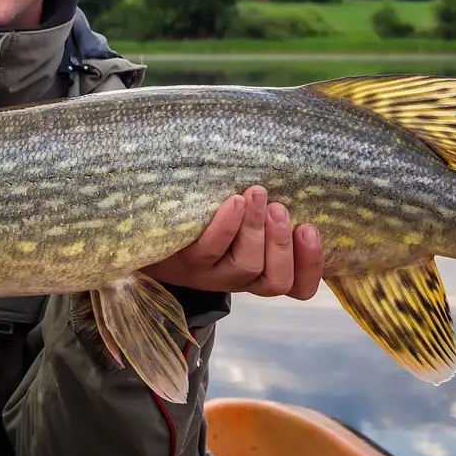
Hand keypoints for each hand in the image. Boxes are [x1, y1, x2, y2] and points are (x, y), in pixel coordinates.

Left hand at [143, 186, 322, 298]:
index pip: (297, 285)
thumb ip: (266, 206)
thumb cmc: (203, 216)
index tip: (310, 228)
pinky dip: (226, 225)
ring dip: (256, 230)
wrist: (144, 233)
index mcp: (260, 271)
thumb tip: (295, 169)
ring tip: (255, 195)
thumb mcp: (239, 216)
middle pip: (274, 280)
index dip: (311, 264)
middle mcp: (238, 278)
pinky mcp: (184, 262)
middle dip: (283, 243)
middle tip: (278, 209)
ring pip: (245, 266)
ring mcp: (210, 274)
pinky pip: (209, 250)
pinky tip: (233, 202)